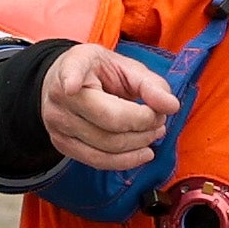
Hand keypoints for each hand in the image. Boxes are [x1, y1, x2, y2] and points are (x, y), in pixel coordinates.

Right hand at [41, 42, 182, 174]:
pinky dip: (126, 161)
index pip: (71, 73)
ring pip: (105, 146)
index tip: (71, 87)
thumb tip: (171, 107)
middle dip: (144, 123)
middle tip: (159, 119)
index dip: (70, 79)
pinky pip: (97, 161)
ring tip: (155, 133)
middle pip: (107, 119)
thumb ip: (150, 84)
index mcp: (73, 66)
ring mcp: (57, 124)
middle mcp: (58, 97)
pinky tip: (143, 153)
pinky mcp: (62, 145)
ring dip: (139, 143)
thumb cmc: (99, 73)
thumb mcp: (125, 67)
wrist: (65, 86)